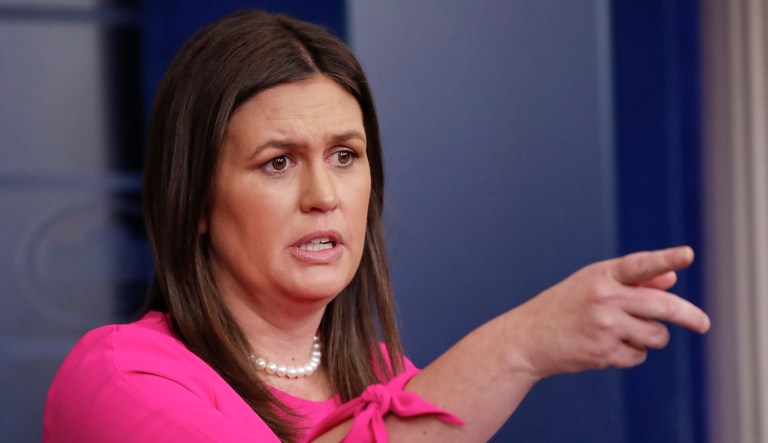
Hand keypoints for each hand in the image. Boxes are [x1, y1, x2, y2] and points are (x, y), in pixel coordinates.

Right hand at [510, 246, 710, 378]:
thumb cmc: (564, 306)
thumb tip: (671, 280)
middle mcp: (604, 298)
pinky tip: (608, 346)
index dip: (666, 259)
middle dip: (690, 316)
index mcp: (601, 275)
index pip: (639, 265)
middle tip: (704, 324)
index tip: (687, 255)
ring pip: (657, 335)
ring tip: (628, 332)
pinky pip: (639, 355)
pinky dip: (633, 353)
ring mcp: (605, 326)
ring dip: (652, 337)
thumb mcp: (593, 286)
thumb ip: (634, 283)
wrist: (528, 337)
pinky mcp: (604, 352)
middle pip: (662, 306)